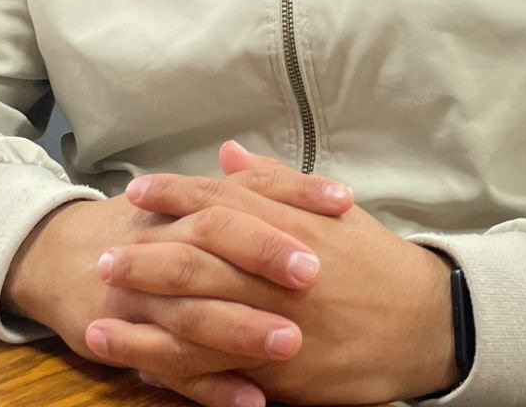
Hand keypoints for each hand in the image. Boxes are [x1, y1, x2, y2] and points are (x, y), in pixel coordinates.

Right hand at [3, 144, 354, 391]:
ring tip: (291, 342)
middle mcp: (164, 242)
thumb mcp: (188, 200)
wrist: (58, 256)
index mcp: (188, 207)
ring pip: (193, 312)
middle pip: (215, 242)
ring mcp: (144, 296)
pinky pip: (172, 369)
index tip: (342, 204)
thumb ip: (238, 184)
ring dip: (241, 328)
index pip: (245, 190)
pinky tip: (252, 401)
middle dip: (263, 256)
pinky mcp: (128, 340)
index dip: (293, 193)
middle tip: (314, 273)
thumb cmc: (142, 228)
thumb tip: (281, 162)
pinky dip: (212, 388)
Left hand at [106, 144, 457, 406]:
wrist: (425, 322)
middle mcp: (277, 271)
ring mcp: (276, 323)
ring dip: (144, 322)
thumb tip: (229, 154)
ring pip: (196, 320)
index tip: (135, 192)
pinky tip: (141, 369)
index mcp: (289, 226)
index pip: (219, 202)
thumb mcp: (329, 210)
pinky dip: (176, 371)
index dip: (173, 196)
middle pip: (196, 260)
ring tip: (99, 319)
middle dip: (143, 259)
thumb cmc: (373, 261)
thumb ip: (275, 182)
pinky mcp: (280, 369)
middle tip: (101, 258)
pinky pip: (217, 371)